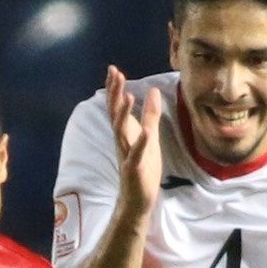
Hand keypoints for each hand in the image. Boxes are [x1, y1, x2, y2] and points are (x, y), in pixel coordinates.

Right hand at [104, 66, 164, 214]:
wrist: (138, 198)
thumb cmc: (143, 167)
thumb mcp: (150, 136)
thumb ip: (150, 114)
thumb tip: (152, 90)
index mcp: (124, 133)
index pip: (116, 107)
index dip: (114, 89)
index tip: (113, 69)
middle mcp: (121, 141)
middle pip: (114, 114)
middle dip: (114, 94)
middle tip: (115, 74)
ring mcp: (126, 154)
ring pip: (121, 132)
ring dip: (124, 114)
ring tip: (128, 96)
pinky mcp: (134, 169)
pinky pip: (136, 155)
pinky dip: (141, 143)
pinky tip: (147, 132)